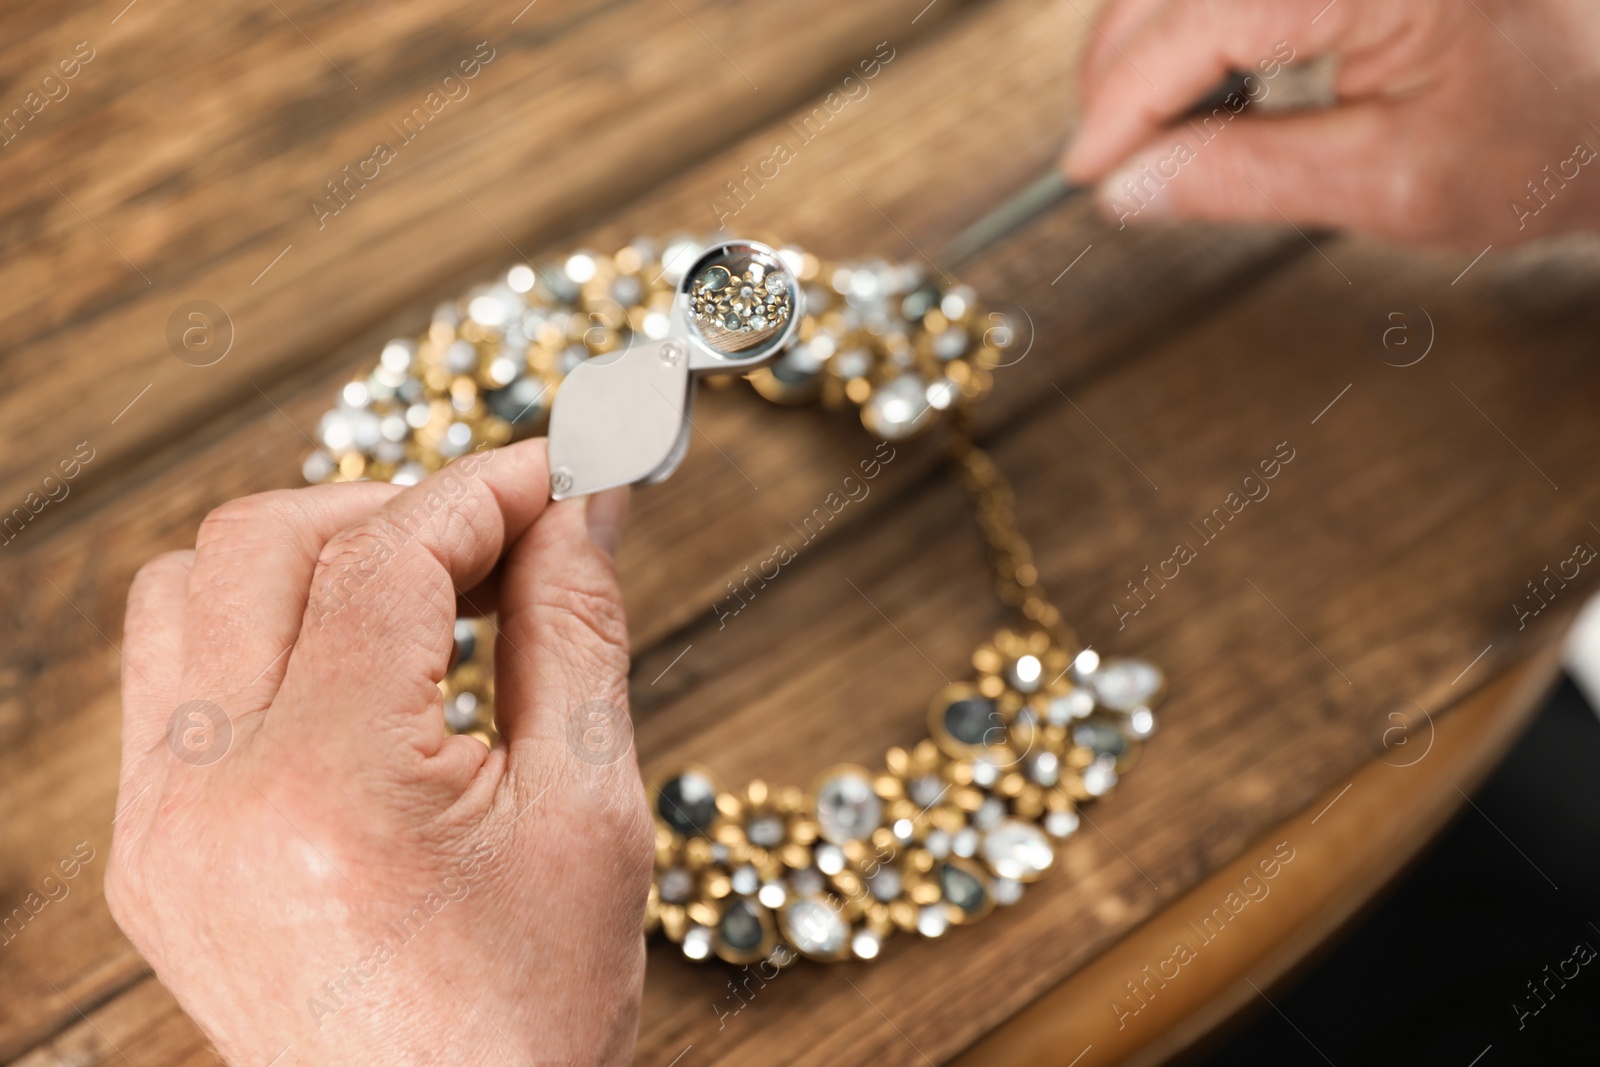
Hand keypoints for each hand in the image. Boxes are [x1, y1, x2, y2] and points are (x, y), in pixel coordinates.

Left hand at [106, 439, 650, 1065]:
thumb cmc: (526, 1018)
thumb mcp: (587, 813)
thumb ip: (576, 632)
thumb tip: (581, 508)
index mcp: (327, 789)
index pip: (386, 559)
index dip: (482, 491)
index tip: (555, 472)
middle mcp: (207, 798)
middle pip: (263, 542)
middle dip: (394, 511)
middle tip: (500, 541)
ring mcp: (158, 829)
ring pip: (189, 592)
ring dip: (310, 560)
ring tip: (423, 602)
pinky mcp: (150, 853)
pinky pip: (172, 678)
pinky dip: (263, 635)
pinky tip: (357, 674)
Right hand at [1063, 0, 1599, 246]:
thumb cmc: (1556, 132)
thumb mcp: (1392, 184)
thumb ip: (1244, 179)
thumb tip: (1128, 185)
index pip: (1203, 19)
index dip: (1124, 100)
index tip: (1086, 167)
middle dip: (1125, 65)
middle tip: (1113, 155)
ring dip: (1155, 35)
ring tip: (1159, 122)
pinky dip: (1200, 16)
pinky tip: (1209, 71)